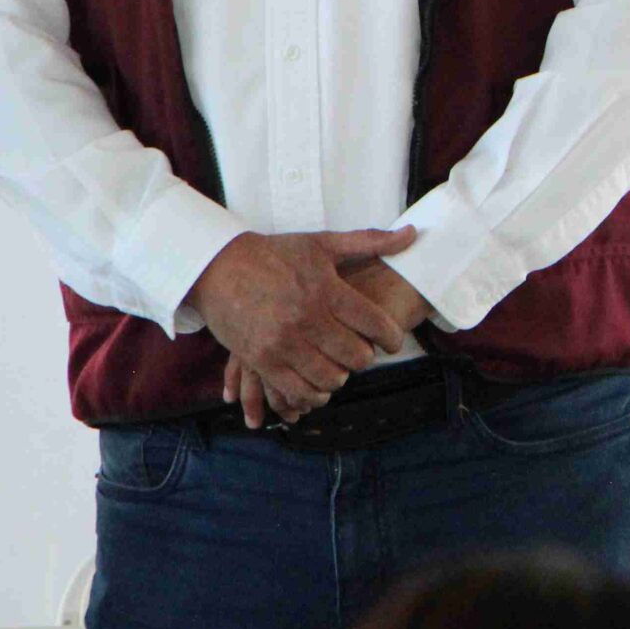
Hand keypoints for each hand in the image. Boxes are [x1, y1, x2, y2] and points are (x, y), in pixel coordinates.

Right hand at [192, 228, 417, 422]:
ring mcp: (282, 342)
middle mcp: (307, 319)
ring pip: (329, 377)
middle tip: (363, 354)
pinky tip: (319, 388)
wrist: (217, 268)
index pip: (375, 324)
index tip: (393, 342)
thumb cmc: (274, 255)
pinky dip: (313, 394)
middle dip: (365, 358)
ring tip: (341, 369)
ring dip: (340, 377)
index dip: (392, 337)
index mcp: (327, 291)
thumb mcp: (322, 244)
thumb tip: (412, 234)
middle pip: (355, 356)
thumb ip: (369, 242)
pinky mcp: (261, 360)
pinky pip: (296, 390)